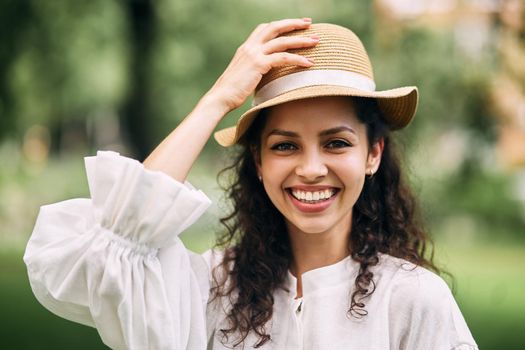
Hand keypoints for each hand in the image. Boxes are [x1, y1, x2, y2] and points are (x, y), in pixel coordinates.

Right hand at [204, 18, 318, 112]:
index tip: (295, 24)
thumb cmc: (231, 92)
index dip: (280, 25)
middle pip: (275, 27)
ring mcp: (254, 54)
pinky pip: (283, 58)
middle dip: (293, 24)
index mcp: (246, 48)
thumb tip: (269, 75)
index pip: (264, 29)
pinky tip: (309, 63)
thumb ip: (255, 70)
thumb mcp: (244, 76)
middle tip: (309, 23)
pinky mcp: (258, 64)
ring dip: (301, 40)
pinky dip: (298, 59)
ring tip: (316, 41)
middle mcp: (250, 47)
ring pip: (282, 41)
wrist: (220, 97)